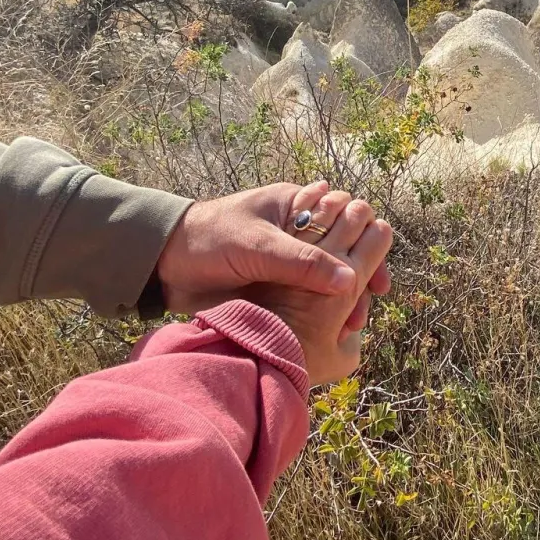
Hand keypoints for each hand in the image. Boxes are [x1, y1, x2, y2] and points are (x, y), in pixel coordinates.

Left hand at [156, 181, 390, 316]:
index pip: (349, 221)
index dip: (368, 249)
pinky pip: (308, 301)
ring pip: (328, 281)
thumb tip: (350, 280)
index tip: (376, 282)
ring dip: (340, 303)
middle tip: (360, 315)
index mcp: (298, 205)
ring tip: (346, 331)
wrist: (164, 265)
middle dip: (356, 283)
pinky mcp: (276, 287)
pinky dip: (320, 316)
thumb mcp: (258, 247)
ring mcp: (288, 261)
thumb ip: (302, 263)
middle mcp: (299, 232)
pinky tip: (328, 334)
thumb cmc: (209, 239)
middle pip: (344, 254)